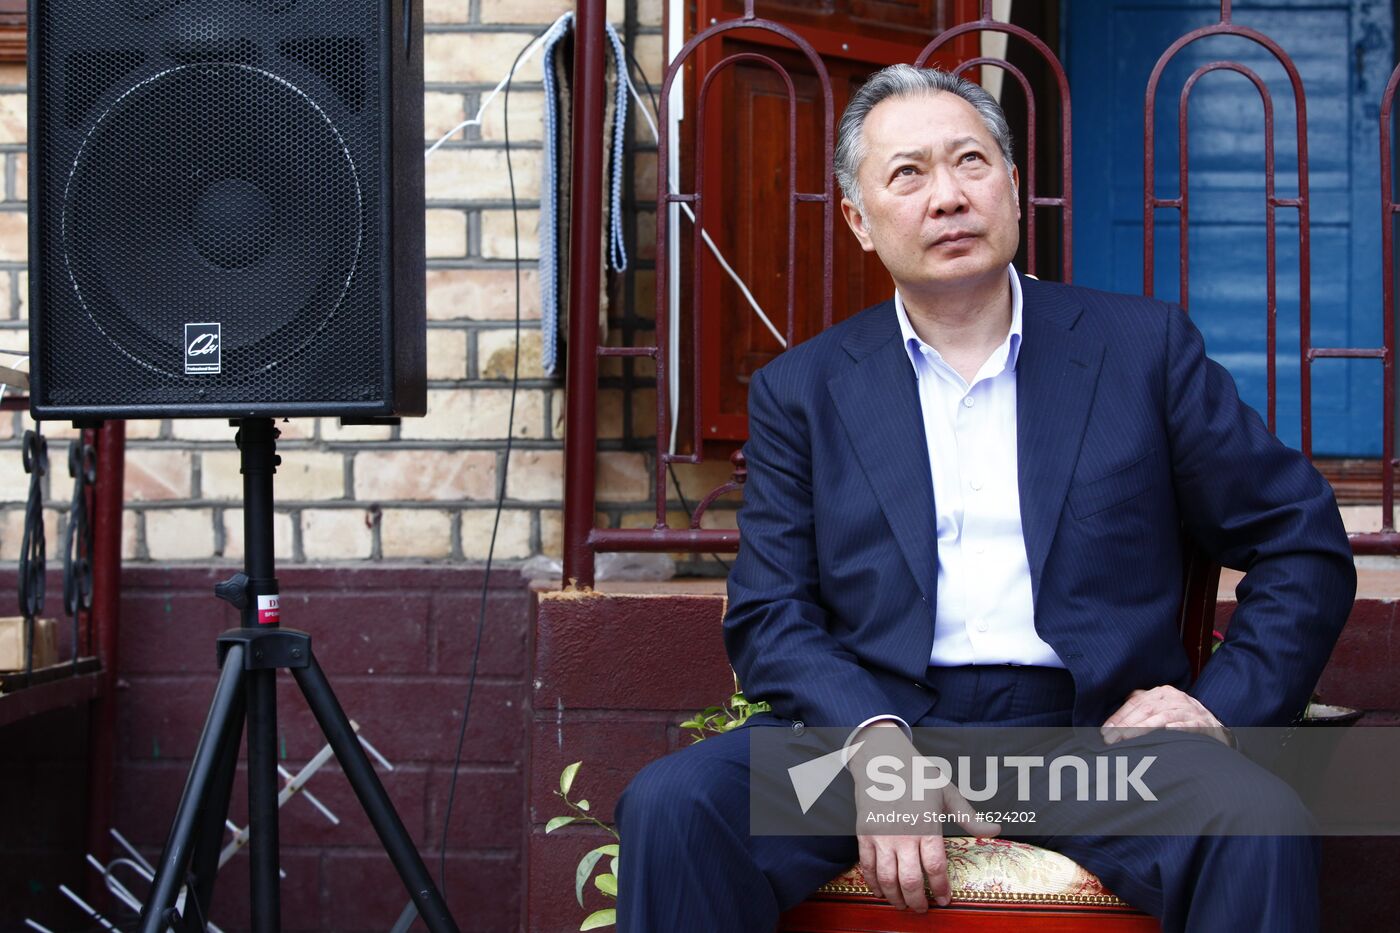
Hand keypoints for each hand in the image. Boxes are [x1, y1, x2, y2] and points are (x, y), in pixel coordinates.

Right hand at [846, 723, 998, 911]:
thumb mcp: (947, 793)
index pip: (935, 867)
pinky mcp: (864, 834)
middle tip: (923, 909)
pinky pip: (867, 866)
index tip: (944, 900)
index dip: (940, 889)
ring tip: (903, 906)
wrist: (882, 760)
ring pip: (887, 878)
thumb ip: (970, 818)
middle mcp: (903, 835)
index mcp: (926, 826)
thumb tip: (996, 830)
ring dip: (895, 898)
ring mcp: (881, 836)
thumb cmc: (918, 775)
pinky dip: (873, 883)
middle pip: (910, 880)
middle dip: (917, 901)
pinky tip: (881, 891)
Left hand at [1101, 684, 1231, 745]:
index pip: (1136, 703)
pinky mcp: (1203, 723)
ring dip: (1143, 729)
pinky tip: (1164, 733)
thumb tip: (1112, 721)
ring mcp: (1190, 710)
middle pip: (1147, 709)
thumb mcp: (1161, 707)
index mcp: (1163, 692)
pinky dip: (1176, 729)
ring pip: (1163, 718)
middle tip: (1111, 738)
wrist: (1215, 727)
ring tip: (1127, 739)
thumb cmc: (1181, 718)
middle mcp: (1176, 698)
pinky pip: (1188, 726)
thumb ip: (1141, 707)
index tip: (1105, 730)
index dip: (1119, 716)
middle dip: (1127, 724)